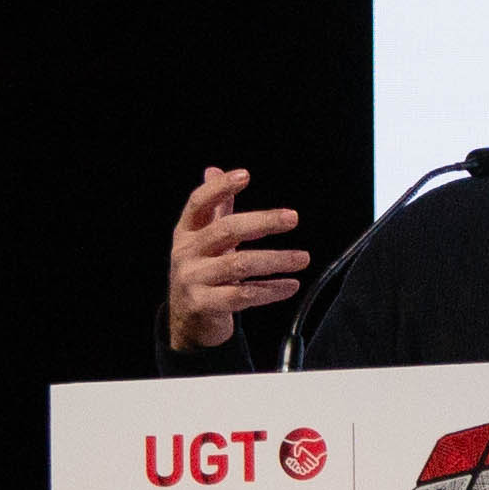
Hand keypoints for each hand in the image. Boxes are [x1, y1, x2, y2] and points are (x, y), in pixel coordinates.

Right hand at [164, 166, 305, 349]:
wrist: (189, 319)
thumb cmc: (202, 271)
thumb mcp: (203, 239)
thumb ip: (215, 209)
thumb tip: (214, 170)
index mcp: (186, 232)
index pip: (199, 203)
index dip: (220, 188)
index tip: (245, 175)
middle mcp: (186, 253)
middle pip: (225, 231)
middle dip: (262, 222)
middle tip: (292, 217)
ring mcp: (193, 280)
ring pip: (238, 265)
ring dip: (275, 260)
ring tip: (302, 258)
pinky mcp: (204, 304)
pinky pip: (243, 295)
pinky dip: (270, 290)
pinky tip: (291, 285)